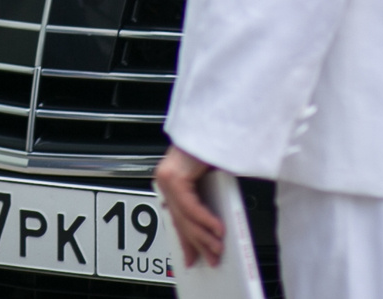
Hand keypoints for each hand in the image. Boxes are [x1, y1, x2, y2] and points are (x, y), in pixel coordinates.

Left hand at [154, 145, 224, 266]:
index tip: (191, 258)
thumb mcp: (210, 178)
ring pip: (185, 217)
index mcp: (171, 181)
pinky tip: (217, 231)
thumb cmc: (213, 145)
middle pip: (181, 221)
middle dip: (198, 244)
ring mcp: (167, 178)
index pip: (177, 218)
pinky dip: (205, 220)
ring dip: (204, 237)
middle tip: (211, 259)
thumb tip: (213, 227)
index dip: (186, 241)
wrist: (215, 124)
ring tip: (217, 249)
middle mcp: (165, 180)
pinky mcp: (174, 176)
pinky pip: (190, 206)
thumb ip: (205, 198)